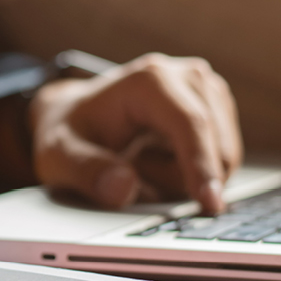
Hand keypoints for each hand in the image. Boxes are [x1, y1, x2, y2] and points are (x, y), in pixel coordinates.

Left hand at [30, 53, 241, 213]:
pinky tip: (160, 160)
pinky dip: (192, 173)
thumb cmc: (70, 133)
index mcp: (150, 80)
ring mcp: (208, 91)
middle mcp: (188, 77)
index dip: (202, 165)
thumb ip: (86, 171)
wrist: (78, 116)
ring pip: (222, 159)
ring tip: (142, 161)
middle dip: (178, 179)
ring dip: (183, 178)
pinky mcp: (218, 109)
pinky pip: (222, 161)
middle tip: (133, 169)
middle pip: (213, 148)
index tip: (209, 203)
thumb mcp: (58, 155)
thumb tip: (124, 187)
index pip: (190, 124)